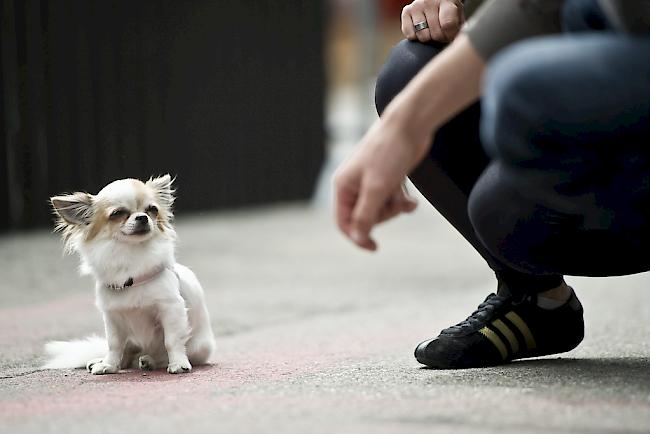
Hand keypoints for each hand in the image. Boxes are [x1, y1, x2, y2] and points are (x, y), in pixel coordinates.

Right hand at [334, 116, 430, 250]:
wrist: (410, 125)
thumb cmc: (389, 153)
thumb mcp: (377, 189)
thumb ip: (365, 216)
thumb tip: (357, 239)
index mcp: (343, 186)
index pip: (344, 222)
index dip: (357, 236)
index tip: (374, 247)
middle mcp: (354, 184)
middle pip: (366, 217)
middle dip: (383, 215)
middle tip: (393, 203)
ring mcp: (372, 181)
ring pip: (382, 210)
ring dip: (395, 206)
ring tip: (402, 193)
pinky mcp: (388, 178)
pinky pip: (393, 200)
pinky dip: (403, 201)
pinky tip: (412, 200)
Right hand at [401, 0, 464, 42]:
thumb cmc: (448, 10)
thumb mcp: (458, 15)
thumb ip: (458, 28)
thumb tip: (457, 42)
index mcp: (445, 1)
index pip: (447, 24)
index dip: (450, 36)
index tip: (451, 36)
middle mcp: (429, 2)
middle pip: (435, 33)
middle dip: (440, 38)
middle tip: (442, 34)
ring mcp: (416, 6)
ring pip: (423, 36)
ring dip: (429, 39)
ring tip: (432, 32)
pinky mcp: (406, 12)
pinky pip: (410, 35)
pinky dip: (416, 37)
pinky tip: (422, 30)